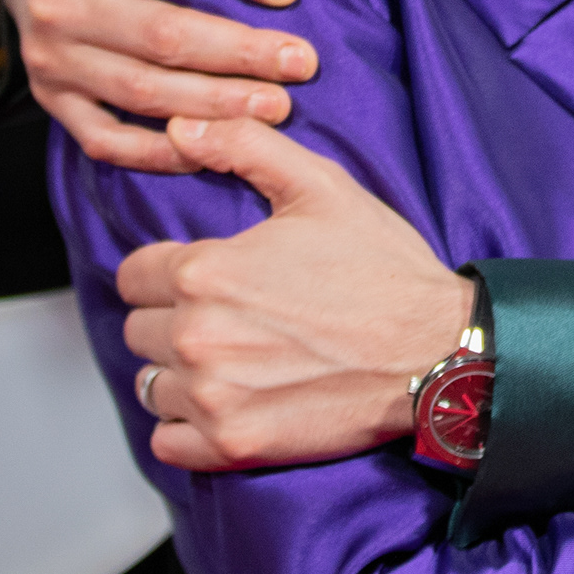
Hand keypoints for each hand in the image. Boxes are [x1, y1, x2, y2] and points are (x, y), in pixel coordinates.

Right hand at [0, 0, 318, 172]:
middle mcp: (57, 1)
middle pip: (163, 34)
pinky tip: (217, 150)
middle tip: (304, 63)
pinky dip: (161, 154)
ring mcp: (51, 57)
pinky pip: (107, 140)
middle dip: (241, 52)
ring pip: (143, 92)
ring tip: (279, 105)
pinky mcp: (51, 98)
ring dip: (217, 105)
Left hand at [121, 115, 479, 471]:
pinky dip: (186, 428)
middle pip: (139, 329)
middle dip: (173, 320)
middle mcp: (197, 336)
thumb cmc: (384, 270)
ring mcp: (213, 396)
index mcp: (206, 271)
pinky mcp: (232, 445)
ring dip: (180, 374)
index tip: (204, 279)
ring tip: (230, 362)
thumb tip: (180, 127)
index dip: (166, 272)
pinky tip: (225, 404)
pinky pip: (168, 441)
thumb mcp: (321, 186)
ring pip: (151, 384)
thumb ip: (243, 145)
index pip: (133, 275)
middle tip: (227, 319)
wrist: (440, 351)